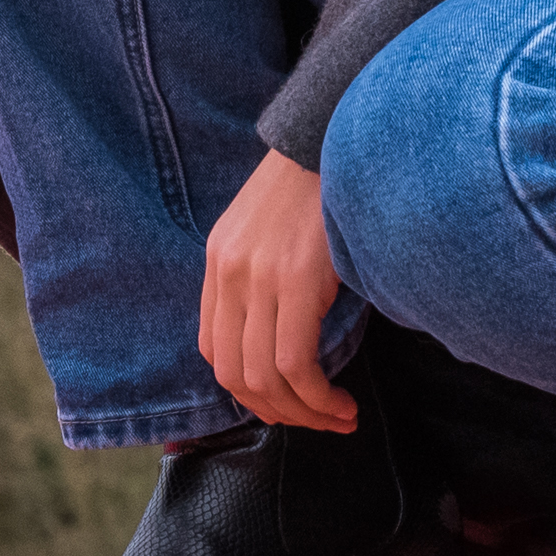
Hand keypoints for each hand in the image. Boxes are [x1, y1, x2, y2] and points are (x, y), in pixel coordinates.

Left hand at [201, 154, 354, 432]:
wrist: (337, 133)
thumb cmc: (320, 184)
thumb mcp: (274, 231)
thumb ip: (268, 278)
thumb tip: (289, 338)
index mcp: (220, 261)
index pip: (214, 351)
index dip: (249, 391)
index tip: (289, 403)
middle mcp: (229, 272)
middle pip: (234, 374)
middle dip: (278, 413)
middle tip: (318, 421)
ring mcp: (257, 277)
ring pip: (265, 377)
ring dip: (303, 413)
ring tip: (338, 417)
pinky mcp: (294, 280)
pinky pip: (295, 363)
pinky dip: (317, 397)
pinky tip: (341, 402)